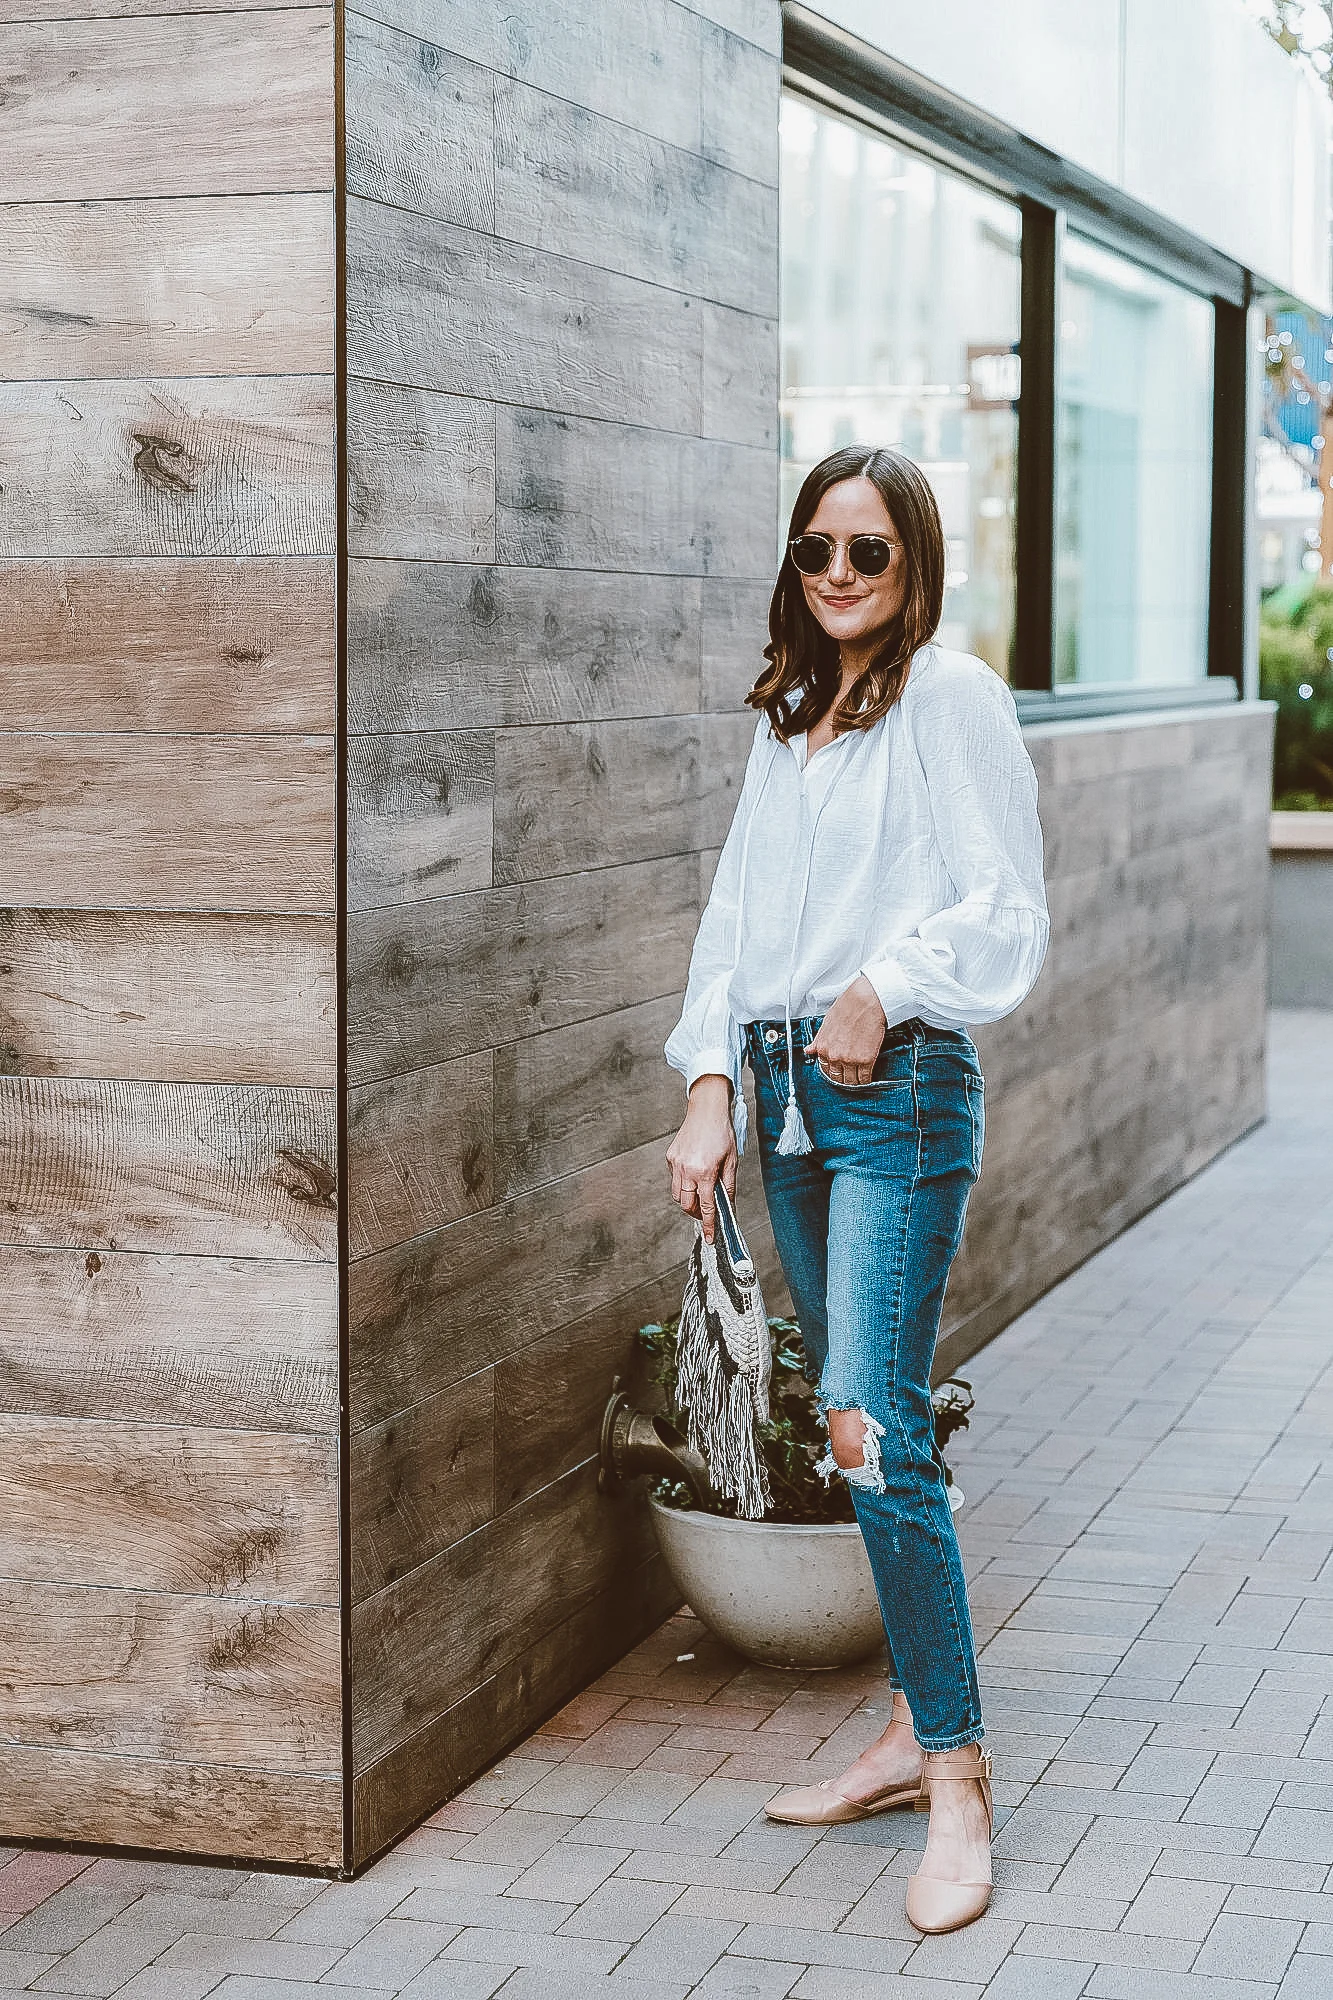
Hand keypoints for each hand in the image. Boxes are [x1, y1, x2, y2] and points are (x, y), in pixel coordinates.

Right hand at [666, 1075, 736, 1243]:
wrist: (707, 1109)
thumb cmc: (722, 1132)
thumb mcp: (732, 1160)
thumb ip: (728, 1186)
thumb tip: (728, 1206)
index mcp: (704, 1171)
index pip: (706, 1206)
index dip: (708, 1224)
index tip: (709, 1237)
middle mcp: (686, 1169)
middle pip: (686, 1205)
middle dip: (696, 1212)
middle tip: (706, 1211)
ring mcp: (675, 1163)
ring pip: (676, 1194)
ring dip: (687, 1200)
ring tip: (700, 1194)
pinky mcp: (670, 1157)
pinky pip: (674, 1178)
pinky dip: (682, 1183)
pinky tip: (693, 1175)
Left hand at [807, 976, 887, 1085]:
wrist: (865, 1001)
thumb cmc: (847, 1007)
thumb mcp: (826, 1023)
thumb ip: (818, 1040)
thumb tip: (808, 1050)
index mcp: (823, 1048)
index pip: (825, 1070)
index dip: (833, 1072)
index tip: (838, 1072)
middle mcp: (835, 1056)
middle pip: (837, 1078)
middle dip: (843, 1079)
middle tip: (849, 1077)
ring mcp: (850, 1060)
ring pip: (851, 1081)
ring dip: (854, 1082)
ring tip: (858, 1080)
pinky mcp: (866, 1060)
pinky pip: (865, 1078)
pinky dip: (866, 1081)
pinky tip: (867, 1078)